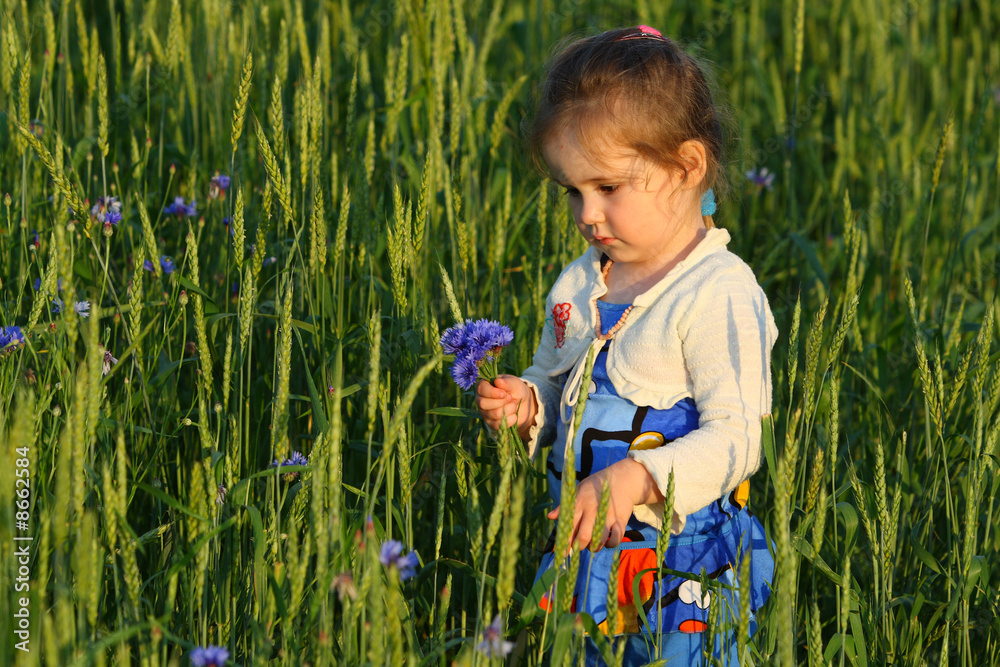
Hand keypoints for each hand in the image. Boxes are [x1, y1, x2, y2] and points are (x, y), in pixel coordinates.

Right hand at [475, 375, 536, 440]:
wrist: (524, 404)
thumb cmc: (516, 390)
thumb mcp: (514, 383)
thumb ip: (507, 382)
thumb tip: (497, 381)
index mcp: (484, 387)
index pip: (481, 389)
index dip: (492, 392)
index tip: (504, 393)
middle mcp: (481, 400)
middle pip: (483, 404)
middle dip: (501, 402)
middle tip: (510, 398)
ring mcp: (485, 414)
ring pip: (494, 414)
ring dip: (509, 409)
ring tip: (513, 404)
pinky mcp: (492, 424)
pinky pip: (499, 424)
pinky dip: (511, 418)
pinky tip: (514, 413)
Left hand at [548, 458, 663, 551]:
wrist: (622, 479)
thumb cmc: (595, 486)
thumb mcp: (578, 490)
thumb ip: (564, 505)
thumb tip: (550, 516)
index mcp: (580, 502)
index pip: (569, 525)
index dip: (564, 541)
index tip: (562, 553)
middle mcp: (593, 510)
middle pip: (583, 536)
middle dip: (578, 547)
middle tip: (577, 549)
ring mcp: (607, 516)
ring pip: (599, 540)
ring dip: (594, 547)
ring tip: (591, 545)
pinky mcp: (620, 520)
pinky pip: (615, 539)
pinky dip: (611, 544)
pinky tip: (607, 542)